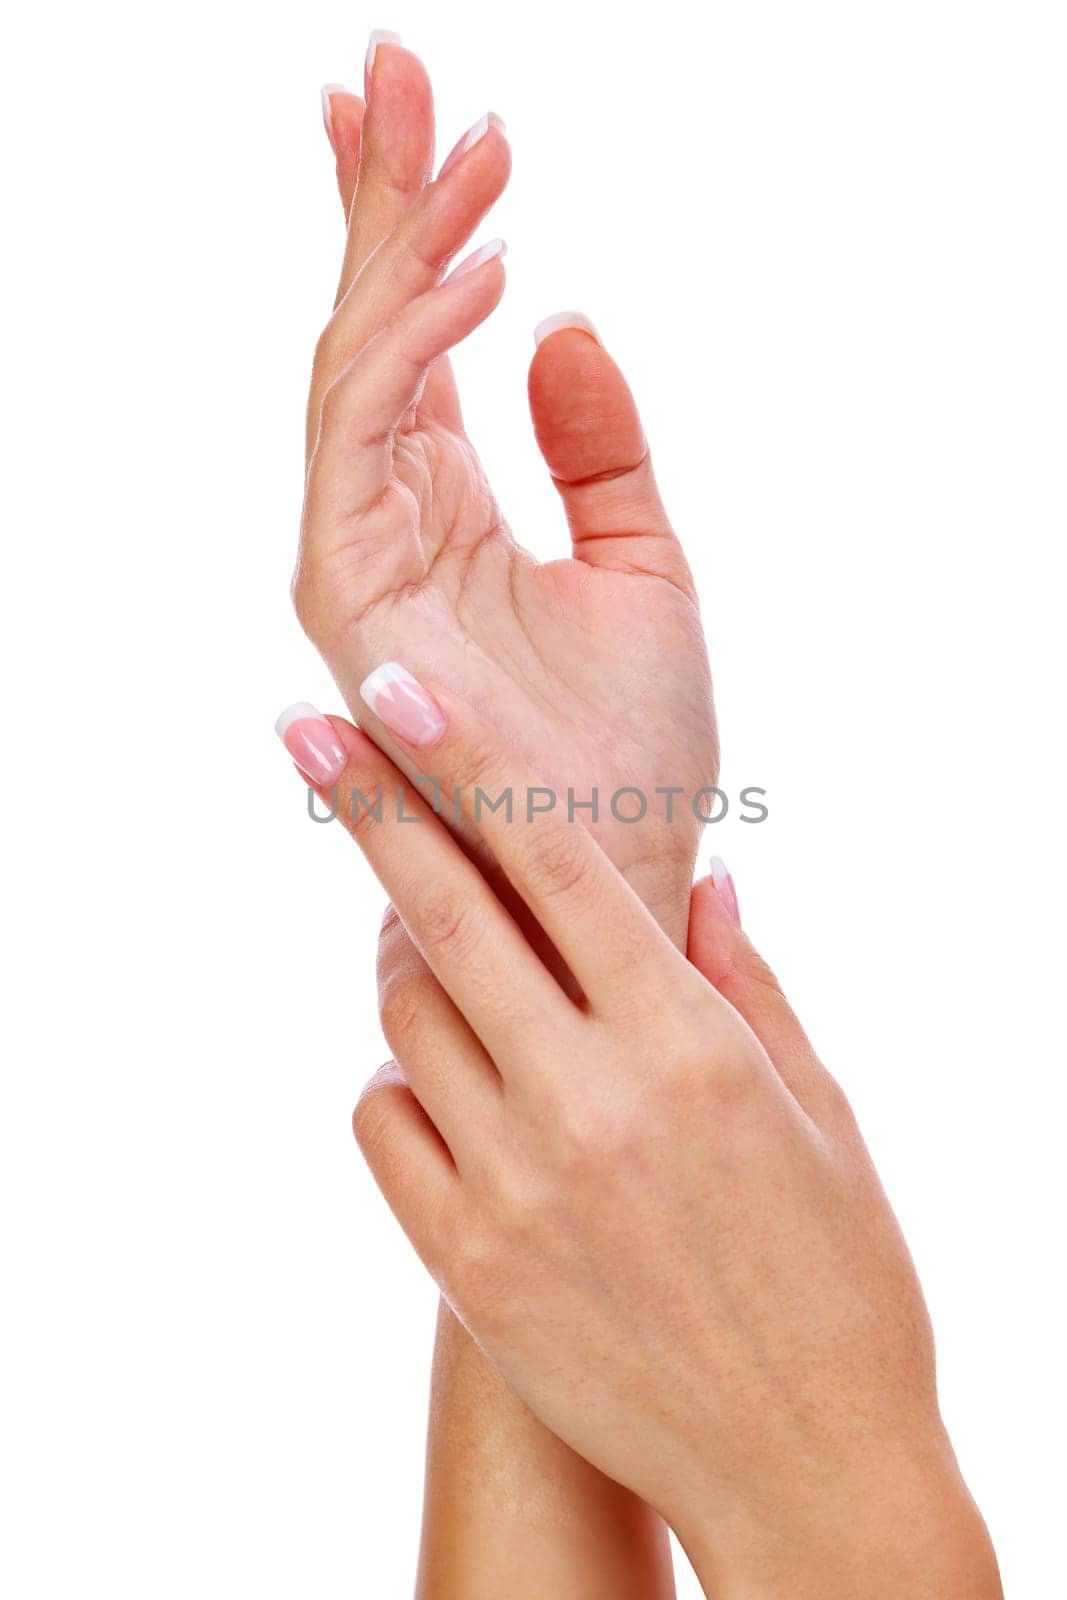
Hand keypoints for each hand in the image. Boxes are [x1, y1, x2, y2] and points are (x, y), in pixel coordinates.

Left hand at [283, 677, 1000, 1599]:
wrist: (805, 1462)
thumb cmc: (836, 1273)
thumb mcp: (820, 1109)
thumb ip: (748, 979)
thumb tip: (706, 875)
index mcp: (688, 1043)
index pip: (561, 865)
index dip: (471, 763)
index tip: (395, 692)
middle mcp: (590, 1100)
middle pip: (446, 917)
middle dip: (366, 807)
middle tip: (305, 731)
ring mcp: (517, 1185)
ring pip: (404, 1018)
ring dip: (409, 965)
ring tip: (447, 962)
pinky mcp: (468, 1264)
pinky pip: (386, 1126)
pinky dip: (404, 1084)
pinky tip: (456, 1087)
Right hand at [295, 43, 715, 941]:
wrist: (624, 867)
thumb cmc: (635, 744)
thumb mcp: (645, 564)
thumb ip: (600, 447)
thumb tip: (563, 320)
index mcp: (449, 507)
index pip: (415, 341)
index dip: (416, 228)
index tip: (444, 120)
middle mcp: (390, 520)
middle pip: (367, 329)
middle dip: (376, 195)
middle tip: (395, 63)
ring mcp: (359, 555)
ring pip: (352, 366)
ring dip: (395, 245)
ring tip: (454, 141)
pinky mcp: (348, 595)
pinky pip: (362, 441)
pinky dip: (408, 349)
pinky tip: (480, 268)